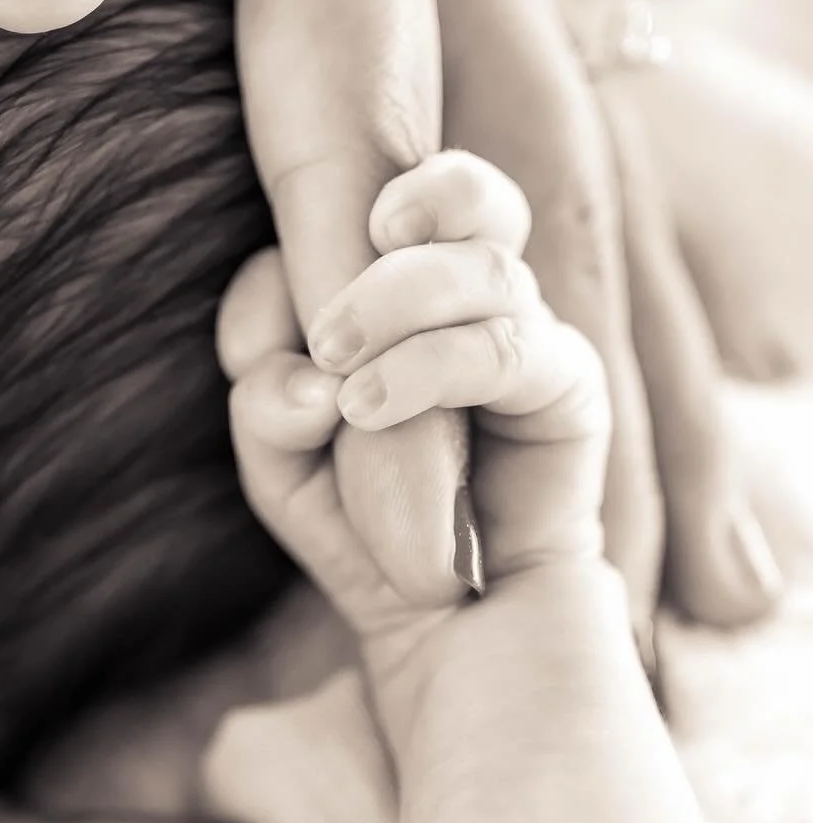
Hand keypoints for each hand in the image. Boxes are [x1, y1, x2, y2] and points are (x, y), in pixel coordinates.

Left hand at [0, 0, 764, 631]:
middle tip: (641, 627)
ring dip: (650, 387)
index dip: (381, 344)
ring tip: (708, 578)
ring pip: (589, 182)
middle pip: (535, 193)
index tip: (408, 536)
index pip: (356, 134)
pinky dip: (618, 289)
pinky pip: (559, 131)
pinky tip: (649, 385)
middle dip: (580, 419)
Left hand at [224, 151, 610, 657]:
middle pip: (459, 192)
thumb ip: (266, 402)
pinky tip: (372, 408)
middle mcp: (470, 298)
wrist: (450, 629)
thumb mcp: (283, 468)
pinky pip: (510, 346)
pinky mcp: (569, 388)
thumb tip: (300, 368)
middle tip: (325, 316)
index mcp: (400, 290)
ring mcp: (526, 336)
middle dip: (393, 207)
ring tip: (341, 377)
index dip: (297, 253)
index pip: (362, 210)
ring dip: (395, 302)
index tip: (253, 346)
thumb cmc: (364, 533)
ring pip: (483, 262)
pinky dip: (431, 366)